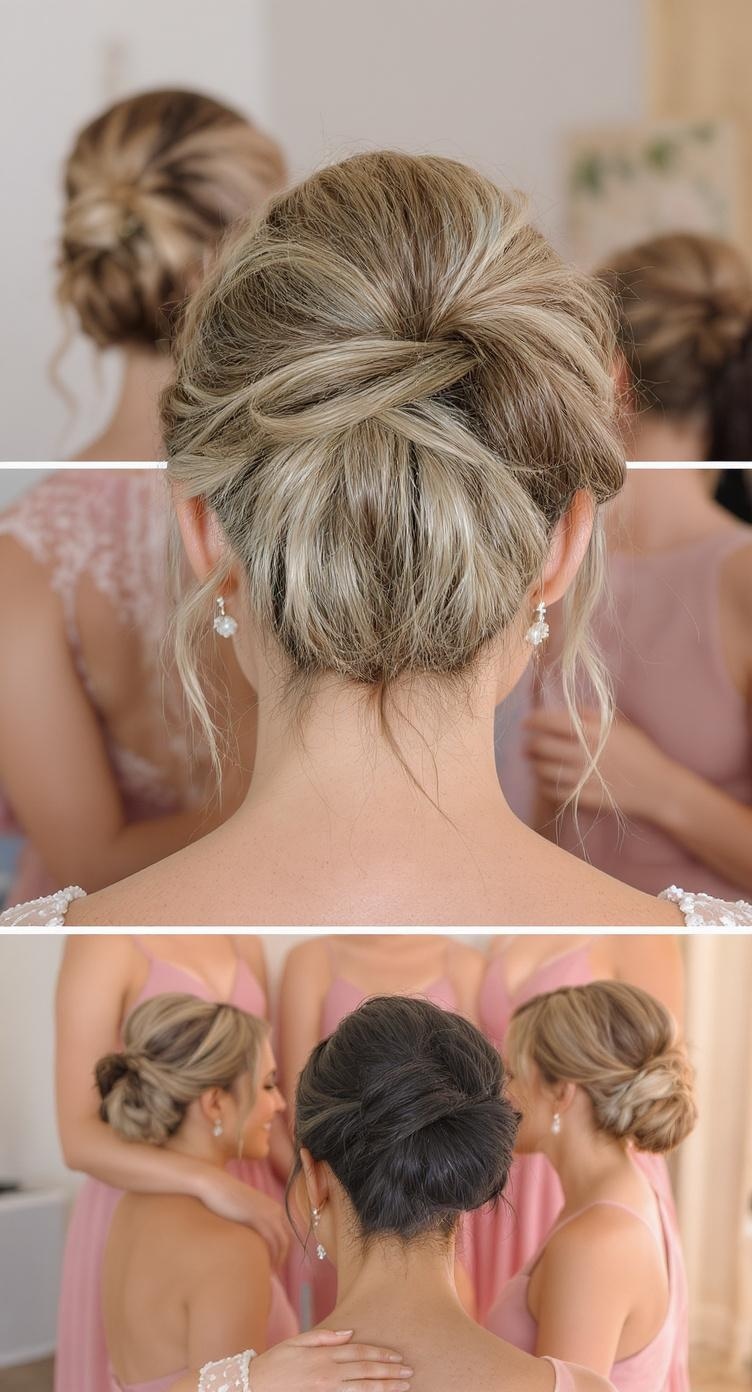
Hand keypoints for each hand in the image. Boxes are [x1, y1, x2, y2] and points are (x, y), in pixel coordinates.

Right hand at [199, 1169, 289, 1268]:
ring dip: (275, 1261)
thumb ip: (252, 1223)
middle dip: (280, 1260)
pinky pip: (270, 1242)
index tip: (271, 1266)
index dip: (281, 1253)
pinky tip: (259, 1266)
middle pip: (285, 1242)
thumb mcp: (244, 1211)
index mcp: (274, 1208)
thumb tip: (251, 1240)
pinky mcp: (258, 1217)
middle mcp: (275, 1210)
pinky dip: (268, 1256)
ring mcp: (268, 1213)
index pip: (285, 1236)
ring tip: (265, 1275)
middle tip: (269, 1275)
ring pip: (280, 1244)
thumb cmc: (224, 1199)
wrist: (214, 1185)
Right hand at [251, 1329, 412, 1391]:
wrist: (255, 1385)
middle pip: (365, 1371)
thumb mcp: (298, 1341)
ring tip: (403, 1387)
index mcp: (324, 1355)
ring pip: (362, 1389)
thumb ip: (325, 1336)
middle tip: (409, 1372)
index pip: (359, 1352)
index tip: (397, 1357)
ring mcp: (326, 1391)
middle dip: (389, 1372)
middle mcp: (328, 1373)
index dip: (380, 1355)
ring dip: (385, 1388)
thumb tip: (349, 1332)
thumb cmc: (276, 1362)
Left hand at [524, 707, 673, 820]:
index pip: (552, 721)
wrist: (659, 788)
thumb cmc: (641, 753)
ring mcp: (584, 778)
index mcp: (595, 732)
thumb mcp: (621, 727)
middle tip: (527, 745)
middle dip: (530, 744)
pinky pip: (553, 791)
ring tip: (536, 762)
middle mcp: (586, 754)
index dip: (534, 720)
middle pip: (542, 746)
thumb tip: (566, 710)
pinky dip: (544, 785)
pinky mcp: (584, 799)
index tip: (526, 722)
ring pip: (543, 770)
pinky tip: (546, 781)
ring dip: (534, 764)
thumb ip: (592, 716)